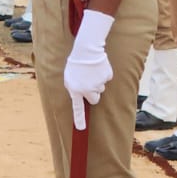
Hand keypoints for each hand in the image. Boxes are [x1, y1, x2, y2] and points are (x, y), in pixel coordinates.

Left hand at [64, 10, 114, 130]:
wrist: (86, 49)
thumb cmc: (76, 63)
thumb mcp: (69, 77)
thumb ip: (74, 88)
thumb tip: (82, 97)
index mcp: (75, 89)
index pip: (77, 107)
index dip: (79, 119)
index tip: (81, 128)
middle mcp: (86, 89)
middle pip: (95, 99)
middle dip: (94, 93)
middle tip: (89, 82)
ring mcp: (98, 83)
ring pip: (101, 88)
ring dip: (97, 81)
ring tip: (91, 70)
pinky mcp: (106, 77)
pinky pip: (107, 79)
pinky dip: (104, 73)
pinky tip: (98, 66)